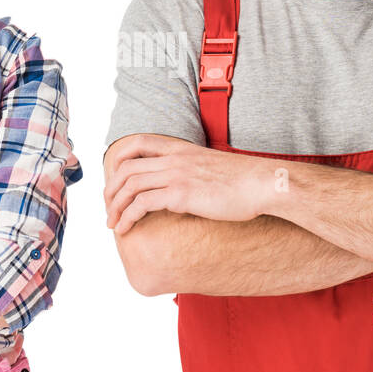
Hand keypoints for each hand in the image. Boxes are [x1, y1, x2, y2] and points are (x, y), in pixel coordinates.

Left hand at [103, 133, 277, 233]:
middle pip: (127, 168)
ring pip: (130, 185)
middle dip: (111, 189)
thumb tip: (191, 187)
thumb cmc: (246, 181)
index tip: (114, 178)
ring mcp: (176, 174)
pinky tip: (125, 228)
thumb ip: (196, 171)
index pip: (138, 143)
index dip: (119, 159)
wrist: (264, 184)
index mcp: (181, 148)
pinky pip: (142, 203)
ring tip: (112, 223)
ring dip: (115, 206)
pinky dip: (128, 216)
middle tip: (108, 208)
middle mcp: (174, 158)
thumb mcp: (214, 167)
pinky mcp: (181, 194)